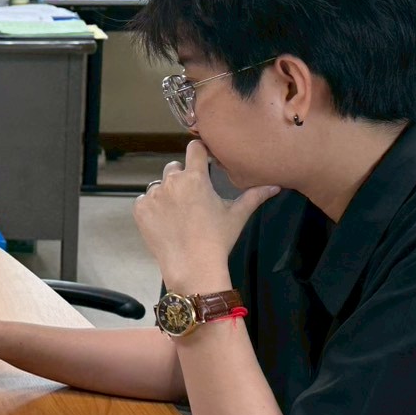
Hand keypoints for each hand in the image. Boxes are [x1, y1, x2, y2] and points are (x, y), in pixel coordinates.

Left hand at [134, 141, 278, 292]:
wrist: (192, 266)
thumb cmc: (217, 240)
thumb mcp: (237, 215)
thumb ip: (254, 196)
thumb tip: (276, 186)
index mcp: (195, 178)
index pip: (194, 148)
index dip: (199, 151)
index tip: (202, 159)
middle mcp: (171, 182)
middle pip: (174, 167)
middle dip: (182, 177)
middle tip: (192, 197)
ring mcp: (153, 195)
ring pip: (159, 185)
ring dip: (166, 193)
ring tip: (178, 213)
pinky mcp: (140, 209)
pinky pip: (144, 201)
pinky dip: (152, 208)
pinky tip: (165, 222)